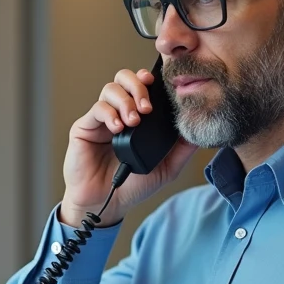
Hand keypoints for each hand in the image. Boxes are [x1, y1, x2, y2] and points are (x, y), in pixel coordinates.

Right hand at [60, 68, 198, 227]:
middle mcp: (119, 113)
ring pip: (110, 89)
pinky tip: (119, 128)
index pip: (143, 87)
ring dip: (125, 101)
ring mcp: (102, 119)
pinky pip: (97, 108)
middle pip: (124, 79)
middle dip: (138, 86)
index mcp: (138, 118)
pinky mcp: (85, 127)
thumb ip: (182, 148)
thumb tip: (199, 128)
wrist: (107, 204)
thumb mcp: (166, 168)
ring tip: (134, 120)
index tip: (160, 85)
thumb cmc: (133, 186)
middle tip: (147, 107)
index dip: (150, 80)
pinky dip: (110, 114)